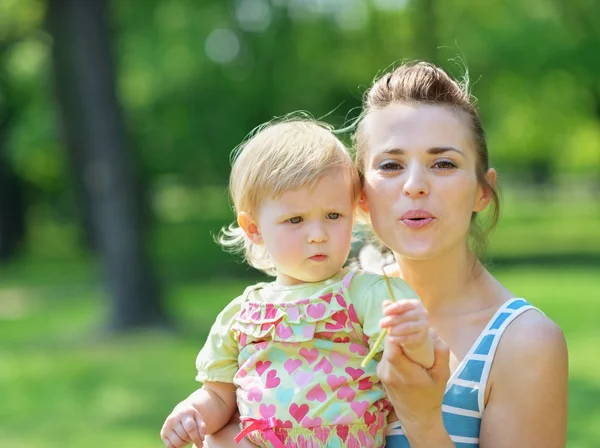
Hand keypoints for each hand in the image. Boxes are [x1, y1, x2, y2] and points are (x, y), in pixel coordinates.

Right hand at [161, 400, 206, 447]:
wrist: (181, 411)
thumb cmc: (192, 417)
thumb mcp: (199, 418)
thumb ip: (202, 427)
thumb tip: (201, 439)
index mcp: (184, 413)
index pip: (190, 428)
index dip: (196, 438)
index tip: (200, 444)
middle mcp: (173, 419)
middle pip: (184, 436)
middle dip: (191, 439)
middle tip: (192, 436)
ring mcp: (166, 426)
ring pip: (177, 443)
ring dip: (184, 443)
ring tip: (187, 437)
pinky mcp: (163, 433)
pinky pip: (170, 446)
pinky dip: (177, 446)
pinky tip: (180, 439)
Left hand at [377, 300, 449, 431]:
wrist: (416, 416)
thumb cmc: (431, 396)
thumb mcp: (443, 375)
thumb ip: (440, 352)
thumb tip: (432, 330)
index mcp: (405, 373)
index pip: (393, 347)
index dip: (398, 332)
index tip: (408, 324)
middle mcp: (389, 372)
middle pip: (389, 344)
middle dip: (398, 331)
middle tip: (409, 324)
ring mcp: (382, 372)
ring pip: (386, 347)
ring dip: (396, 339)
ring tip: (408, 335)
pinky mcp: (380, 372)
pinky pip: (386, 354)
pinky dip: (394, 347)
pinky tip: (404, 348)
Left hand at [379, 299, 428, 348]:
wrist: (415, 335)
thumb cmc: (403, 320)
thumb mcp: (397, 312)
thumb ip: (391, 307)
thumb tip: (385, 303)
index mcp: (415, 304)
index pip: (404, 304)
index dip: (394, 308)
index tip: (384, 312)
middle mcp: (422, 313)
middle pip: (405, 316)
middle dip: (392, 320)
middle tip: (381, 324)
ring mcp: (424, 325)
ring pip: (408, 327)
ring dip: (395, 330)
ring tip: (387, 332)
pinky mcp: (422, 337)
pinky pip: (409, 338)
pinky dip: (398, 339)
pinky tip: (390, 339)